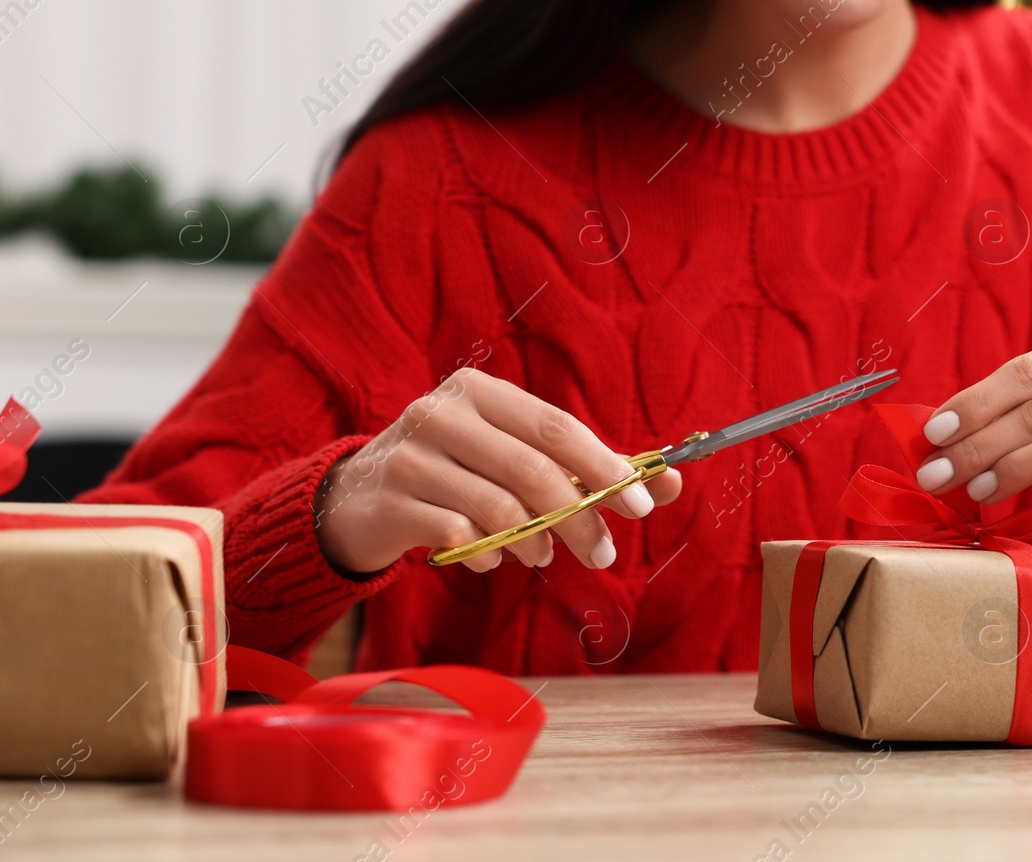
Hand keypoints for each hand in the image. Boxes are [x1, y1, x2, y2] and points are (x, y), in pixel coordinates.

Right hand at [314, 367, 682, 573]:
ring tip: (541, 555)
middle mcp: (443, 413)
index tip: (644, 506)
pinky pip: (458, 536)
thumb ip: (587, 469)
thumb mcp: (515, 457)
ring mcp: (411, 455)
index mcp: (482, 391)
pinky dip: (487, 556)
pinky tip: (490, 559)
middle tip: (604, 553)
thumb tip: (672, 482)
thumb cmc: (457, 474)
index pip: (557, 426)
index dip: (605, 467)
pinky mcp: (390, 500)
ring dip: (534, 542)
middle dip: (581, 517)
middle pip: (533, 470)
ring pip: (498, 507)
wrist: (359, 498)